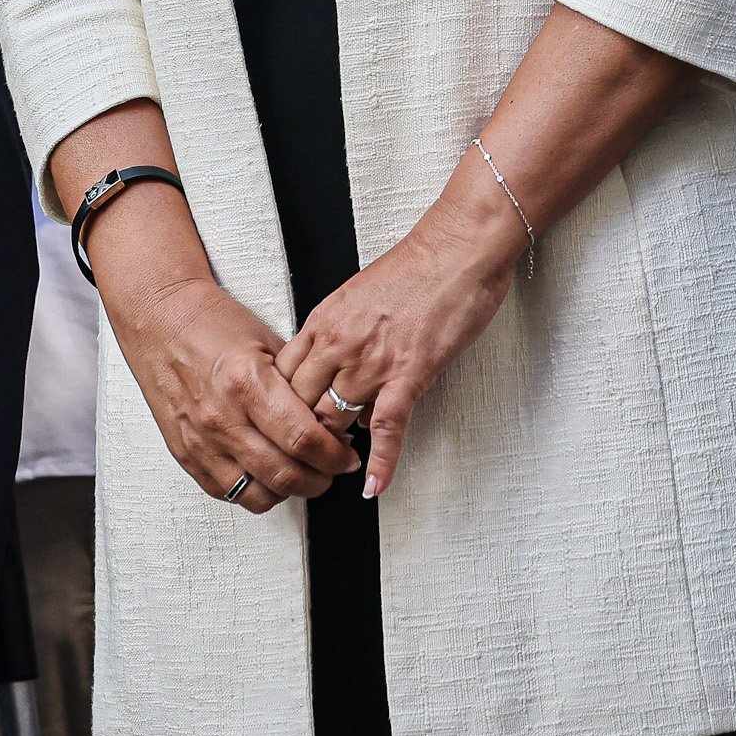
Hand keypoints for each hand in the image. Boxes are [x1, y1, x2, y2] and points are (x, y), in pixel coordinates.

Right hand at [99, 269, 358, 511]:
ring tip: (302, 473)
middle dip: (320, 478)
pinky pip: (228, 492)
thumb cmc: (214, 324)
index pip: (303, 438)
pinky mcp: (185, 454)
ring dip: (290, 490)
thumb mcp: (269, 343)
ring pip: (258, 494)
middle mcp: (221, 418)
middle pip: (284, 474)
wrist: (161, 320)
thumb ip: (299, 386)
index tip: (345, 454)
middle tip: (332, 468)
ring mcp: (200, 441)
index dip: (334, 455)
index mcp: (247, 383)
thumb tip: (332, 421)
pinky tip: (268, 472)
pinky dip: (255, 489)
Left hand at [281, 206, 521, 501]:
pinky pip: (386, 426)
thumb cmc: (414, 269)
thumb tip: (335, 376)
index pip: (282, 377)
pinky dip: (381, 461)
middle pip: (301, 404)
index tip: (283, 427)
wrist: (456, 250)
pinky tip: (375, 485)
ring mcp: (371, 361)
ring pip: (335, 419)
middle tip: (306, 457)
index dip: (279, 408)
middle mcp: (338, 343)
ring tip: (337, 469)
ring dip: (335, 448)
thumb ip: (337, 335)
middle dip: (301, 434)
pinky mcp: (408, 372)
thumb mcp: (356, 297)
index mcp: (323, 322)